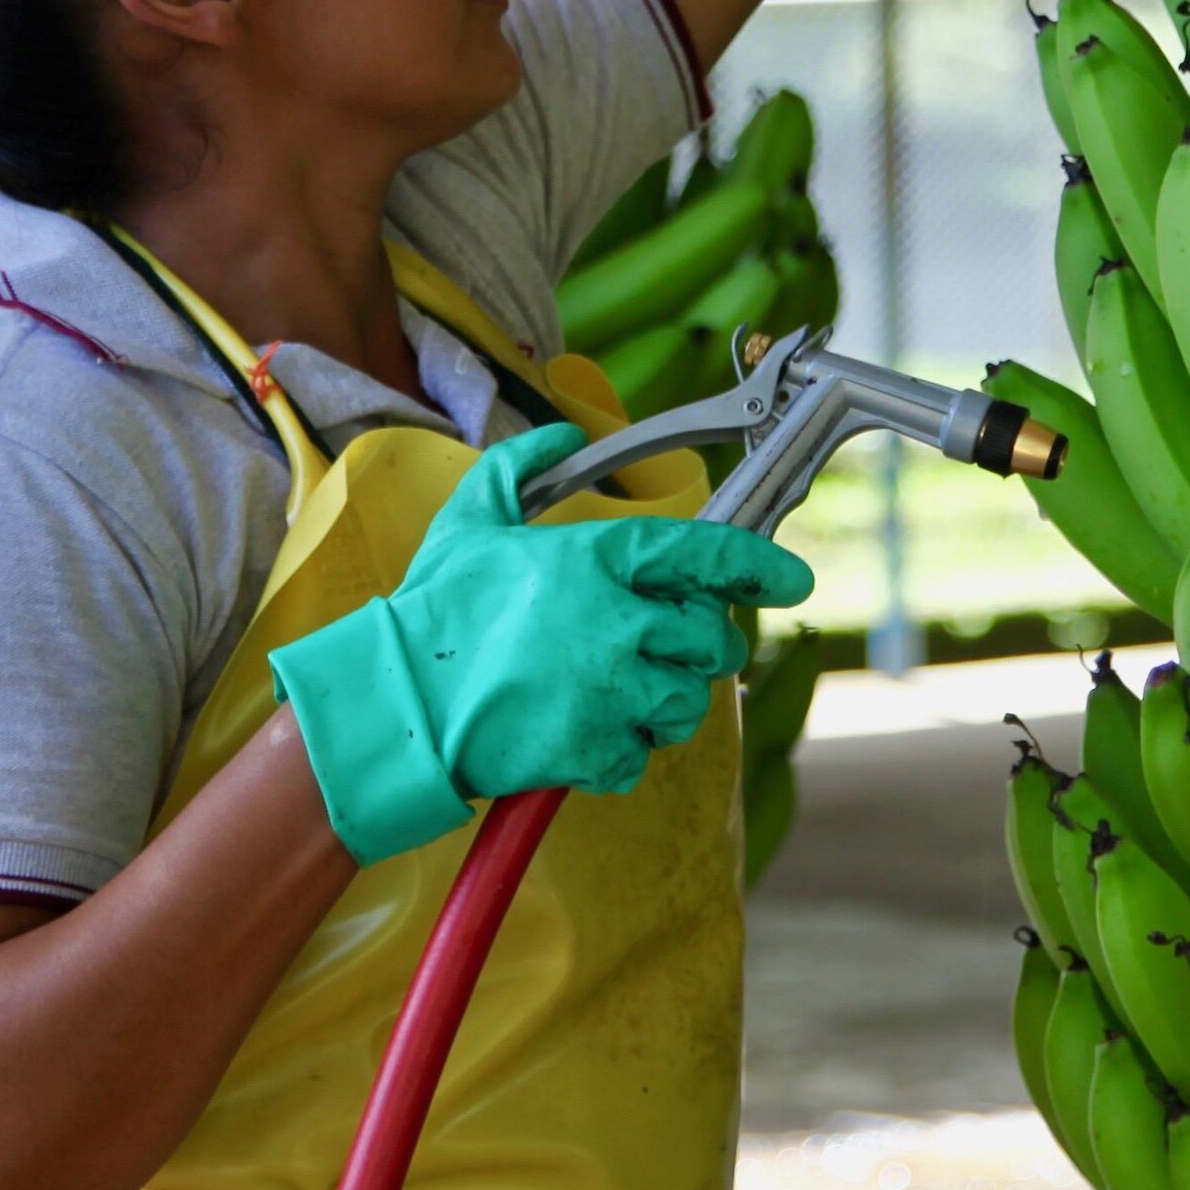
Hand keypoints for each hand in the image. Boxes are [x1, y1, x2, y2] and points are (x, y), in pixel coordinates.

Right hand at [269, 424, 817, 860]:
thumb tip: (558, 434)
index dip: (759, 566)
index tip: (791, 578)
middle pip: (710, 640)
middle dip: (697, 649)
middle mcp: (617, 622)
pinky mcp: (597, 749)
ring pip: (687, 702)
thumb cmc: (432, 614)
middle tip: (657, 653)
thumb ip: (517, 469)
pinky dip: (619, 752)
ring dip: (662, 703)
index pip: (705, 555)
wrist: (398, 704)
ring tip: (614, 697)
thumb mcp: (469, 522)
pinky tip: (579, 734)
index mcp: (597, 560)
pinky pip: (641, 755)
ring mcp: (612, 690)